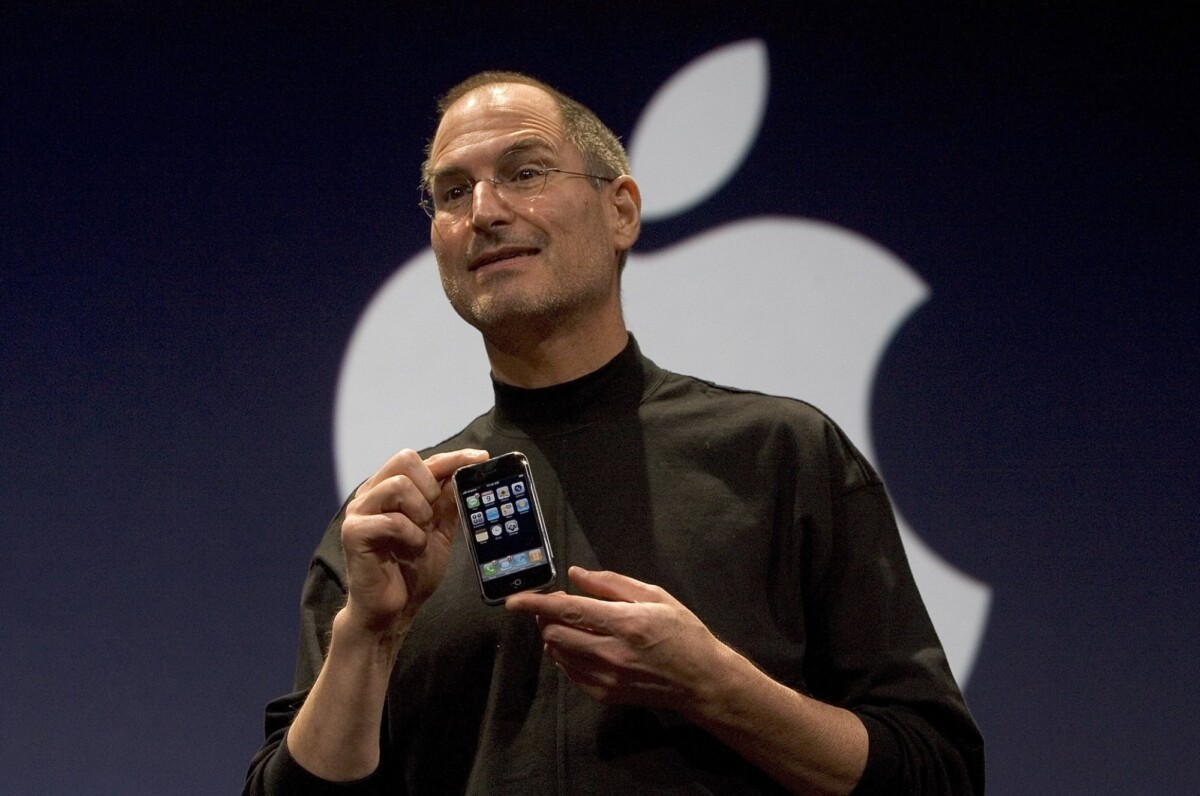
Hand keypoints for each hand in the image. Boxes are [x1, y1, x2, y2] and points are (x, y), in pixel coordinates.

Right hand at [340, 447, 488, 636]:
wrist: (392, 610)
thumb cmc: (410, 571)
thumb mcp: (439, 531)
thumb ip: (447, 502)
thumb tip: (464, 472)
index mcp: (389, 490)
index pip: (422, 460)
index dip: (453, 457)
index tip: (480, 458)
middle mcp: (371, 494)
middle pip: (405, 459)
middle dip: (430, 486)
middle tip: (432, 515)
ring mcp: (359, 511)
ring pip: (398, 485)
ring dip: (420, 512)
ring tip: (420, 534)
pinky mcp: (353, 533)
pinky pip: (392, 520)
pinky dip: (412, 535)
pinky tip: (412, 548)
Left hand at [505, 566, 732, 712]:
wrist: (701, 682)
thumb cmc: (683, 633)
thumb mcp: (654, 596)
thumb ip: (611, 584)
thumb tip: (575, 574)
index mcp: (625, 623)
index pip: (567, 611)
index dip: (535, 603)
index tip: (513, 600)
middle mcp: (611, 653)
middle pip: (554, 634)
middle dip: (546, 618)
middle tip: (557, 606)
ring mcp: (606, 678)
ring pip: (558, 654)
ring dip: (555, 636)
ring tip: (573, 625)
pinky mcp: (605, 695)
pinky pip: (569, 672)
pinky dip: (567, 655)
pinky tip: (583, 645)